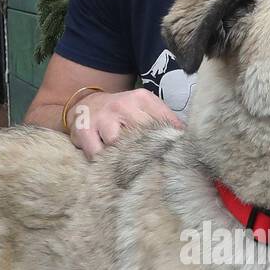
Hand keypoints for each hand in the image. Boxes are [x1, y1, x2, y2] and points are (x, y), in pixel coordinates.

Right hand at [69, 89, 184, 158]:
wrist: (88, 103)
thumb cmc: (123, 112)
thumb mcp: (146, 108)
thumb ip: (166, 121)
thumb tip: (186, 139)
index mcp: (142, 99)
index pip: (162, 123)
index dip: (168, 142)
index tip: (173, 157)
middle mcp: (122, 106)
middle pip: (141, 135)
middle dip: (147, 154)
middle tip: (152, 168)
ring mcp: (102, 118)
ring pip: (119, 145)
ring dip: (125, 160)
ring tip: (130, 169)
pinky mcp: (84, 131)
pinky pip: (97, 154)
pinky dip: (104, 163)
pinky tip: (110, 166)